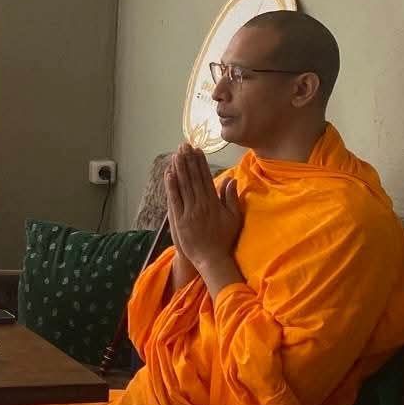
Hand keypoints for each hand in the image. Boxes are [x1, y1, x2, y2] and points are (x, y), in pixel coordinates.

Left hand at [165, 145, 242, 287]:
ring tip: (176, 154)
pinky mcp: (178, 220)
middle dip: (188, 161)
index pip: (206, 178)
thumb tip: (231, 180)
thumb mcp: (234, 217)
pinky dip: (171, 186)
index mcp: (214, 203)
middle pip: (193, 178)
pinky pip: (174, 200)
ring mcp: (189, 212)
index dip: (201, 163)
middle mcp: (201, 205)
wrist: (211, 258)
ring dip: (179, 169)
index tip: (197, 150)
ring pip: (183, 186)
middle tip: (184, 146)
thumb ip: (231, 198)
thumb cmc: (224, 239)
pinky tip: (169, 174)